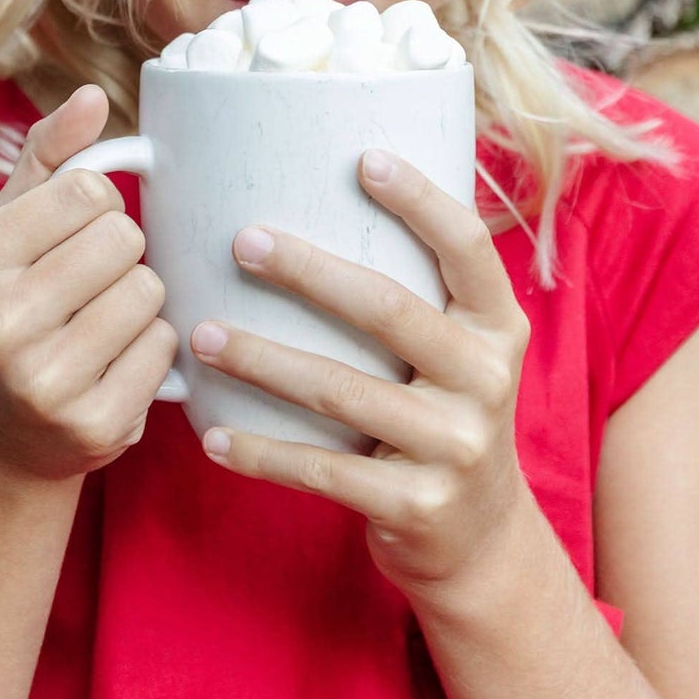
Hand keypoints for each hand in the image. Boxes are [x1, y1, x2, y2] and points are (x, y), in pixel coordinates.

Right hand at [0, 86, 177, 482]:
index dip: (97, 210)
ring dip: (141, 305)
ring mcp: (46, 380)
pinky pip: (166, 348)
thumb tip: (92, 94)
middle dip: (122, 258)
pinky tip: (114, 367)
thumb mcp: (3, 239)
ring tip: (101, 328)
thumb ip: (47, 162)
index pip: (87, 191)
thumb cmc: (6, 319)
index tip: (74, 242)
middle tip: (91, 290)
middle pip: (125, 239)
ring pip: (151, 293)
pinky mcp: (94, 424)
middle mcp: (1, 322)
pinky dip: (153, 351)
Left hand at [187, 149, 532, 594]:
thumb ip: (419, 303)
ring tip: (200, 335)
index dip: (420, 200)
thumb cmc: (443, 423)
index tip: (362, 158)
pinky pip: (322, 470)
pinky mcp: (416, 503)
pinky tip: (213, 435)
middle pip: (390, 309)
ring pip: (341, 391)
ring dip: (262, 360)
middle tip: (242, 241)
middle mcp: (487, 381)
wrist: (479, 540)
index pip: (468, 248)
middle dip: (308, 271)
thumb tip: (322, 212)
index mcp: (498, 329)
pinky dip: (261, 453)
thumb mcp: (459, 359)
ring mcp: (455, 446)